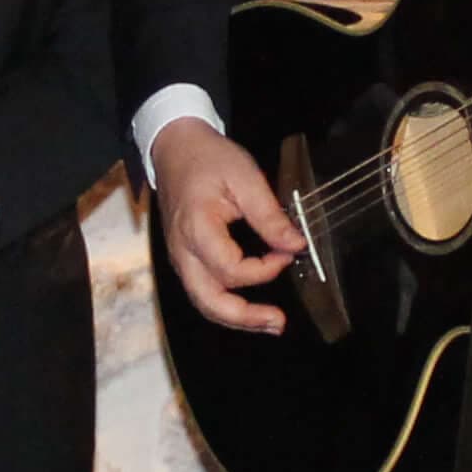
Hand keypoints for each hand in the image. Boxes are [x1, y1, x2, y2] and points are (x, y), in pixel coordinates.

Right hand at [149, 119, 298, 334]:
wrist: (175, 148)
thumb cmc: (208, 158)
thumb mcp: (245, 178)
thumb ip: (269, 215)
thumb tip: (296, 244)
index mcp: (196, 228)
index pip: (231, 269)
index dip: (264, 269)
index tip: (287, 253)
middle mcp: (183, 250)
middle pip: (209, 301)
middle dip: (245, 317)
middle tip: (278, 322)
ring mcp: (180, 258)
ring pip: (203, 302)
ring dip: (236, 318)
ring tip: (269, 323)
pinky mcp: (185, 258)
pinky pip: (202, 291)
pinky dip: (225, 305)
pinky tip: (248, 308)